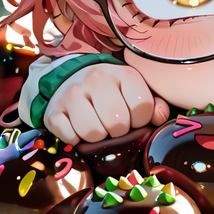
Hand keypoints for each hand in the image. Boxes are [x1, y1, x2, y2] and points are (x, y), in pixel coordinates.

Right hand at [43, 62, 168, 143]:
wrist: (72, 80)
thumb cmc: (111, 91)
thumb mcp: (134, 91)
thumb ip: (153, 104)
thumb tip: (159, 117)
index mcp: (123, 73)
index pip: (141, 106)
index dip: (140, 120)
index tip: (133, 118)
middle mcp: (96, 79)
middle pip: (117, 123)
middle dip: (118, 131)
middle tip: (113, 125)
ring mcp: (72, 94)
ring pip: (93, 133)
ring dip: (97, 137)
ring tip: (97, 126)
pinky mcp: (53, 111)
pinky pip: (70, 137)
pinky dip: (76, 139)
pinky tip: (78, 128)